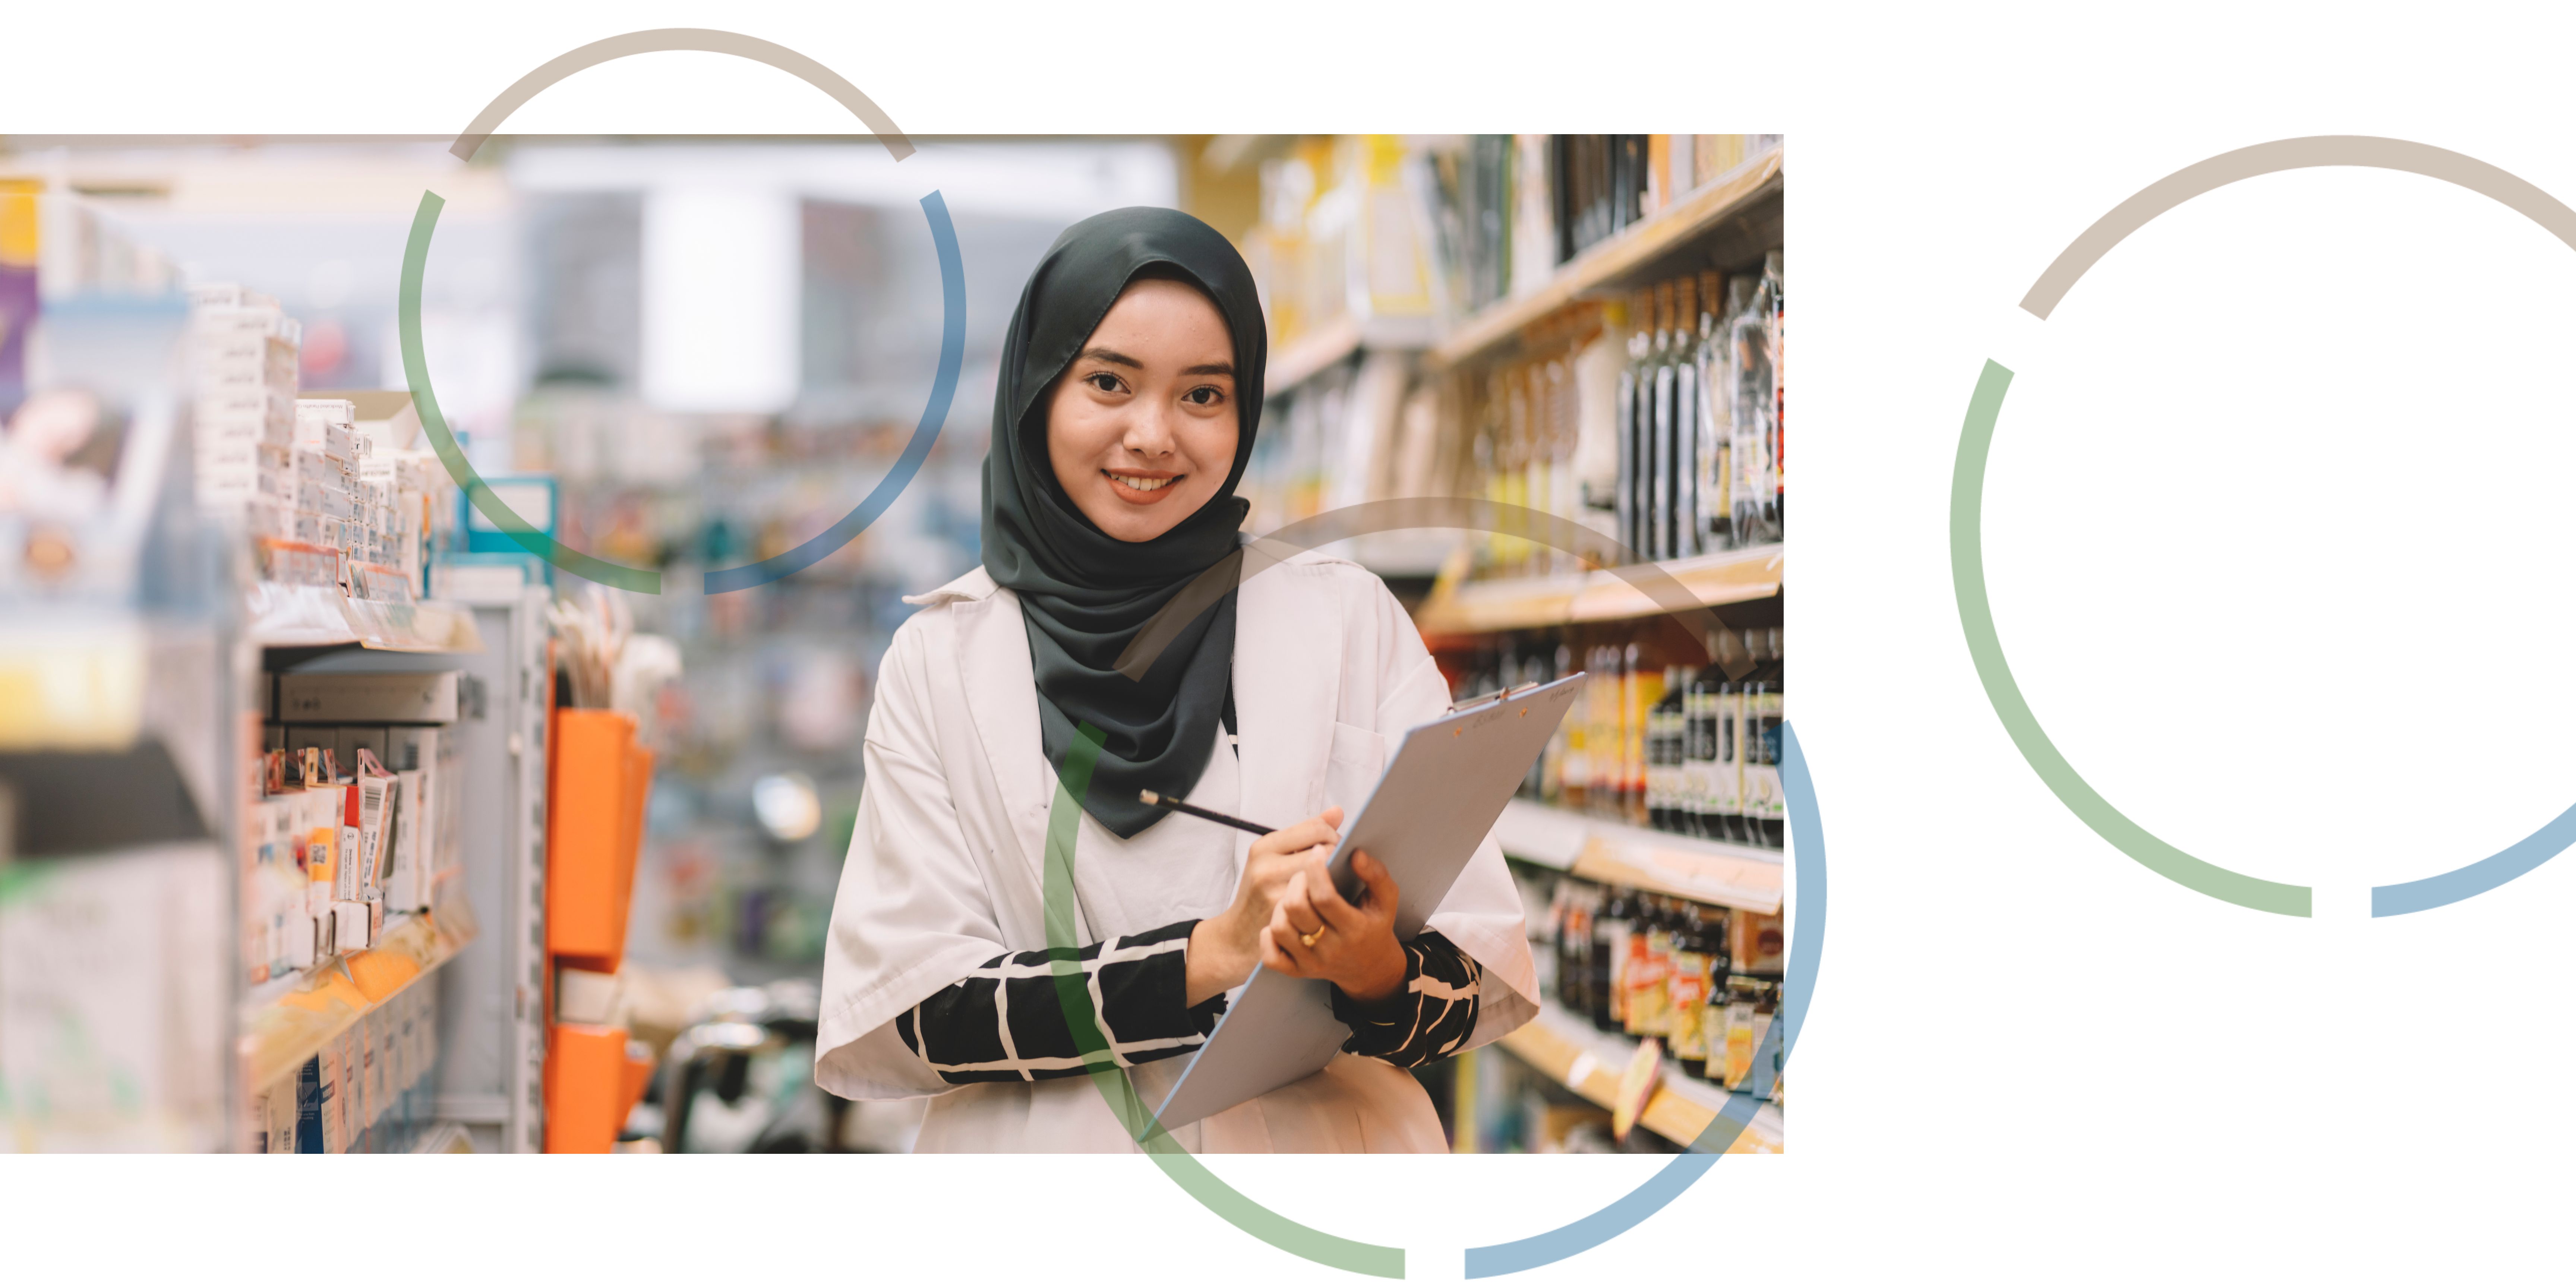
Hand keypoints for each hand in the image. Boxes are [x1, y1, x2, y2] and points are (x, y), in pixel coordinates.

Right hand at [1185, 807, 1341, 1005]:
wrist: (1237, 938)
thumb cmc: (1259, 894)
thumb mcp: (1272, 858)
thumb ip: (1306, 833)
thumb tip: (1337, 811)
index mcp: (1264, 848)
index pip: (1316, 828)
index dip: (1334, 835)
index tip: (1336, 846)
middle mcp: (1267, 868)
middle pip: (1325, 851)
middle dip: (1339, 857)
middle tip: (1340, 866)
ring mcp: (1276, 894)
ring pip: (1326, 876)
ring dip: (1337, 878)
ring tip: (1335, 882)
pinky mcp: (1287, 918)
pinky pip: (1321, 900)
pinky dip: (1330, 898)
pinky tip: (1329, 901)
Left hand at [1260, 849, 1403, 1004]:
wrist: (1371, 967)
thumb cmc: (1375, 926)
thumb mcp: (1386, 900)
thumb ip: (1376, 874)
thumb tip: (1355, 854)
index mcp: (1354, 929)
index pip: (1324, 897)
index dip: (1316, 869)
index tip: (1318, 852)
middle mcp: (1331, 949)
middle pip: (1296, 908)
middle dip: (1297, 881)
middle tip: (1305, 873)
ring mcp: (1311, 962)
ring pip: (1280, 927)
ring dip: (1283, 904)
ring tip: (1296, 895)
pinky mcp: (1297, 971)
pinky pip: (1270, 956)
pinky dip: (1269, 936)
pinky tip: (1284, 921)